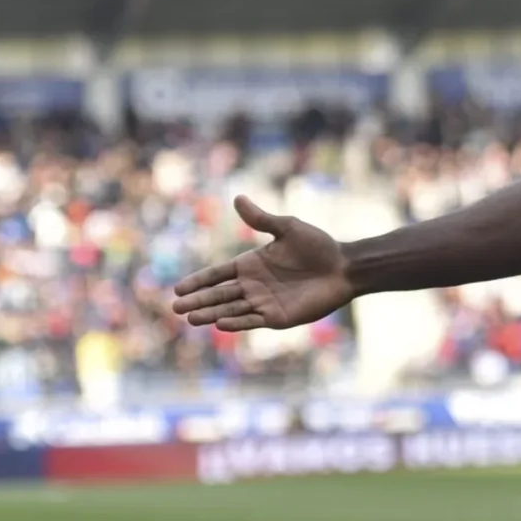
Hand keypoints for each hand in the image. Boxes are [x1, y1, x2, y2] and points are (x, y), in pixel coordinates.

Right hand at [171, 196, 354, 330]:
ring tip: (191, 318)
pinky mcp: (278, 317)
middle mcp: (253, 286)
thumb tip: (237, 197)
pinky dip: (236, 323)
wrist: (344, 267)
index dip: (199, 281)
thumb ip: (261, 218)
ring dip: (211, 313)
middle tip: (175, 307)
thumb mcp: (287, 228)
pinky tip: (220, 323)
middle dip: (198, 300)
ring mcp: (264, 303)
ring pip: (230, 310)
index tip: (178, 288)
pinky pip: (252, 321)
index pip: (217, 274)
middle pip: (218, 294)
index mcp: (251, 264)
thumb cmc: (318, 246)